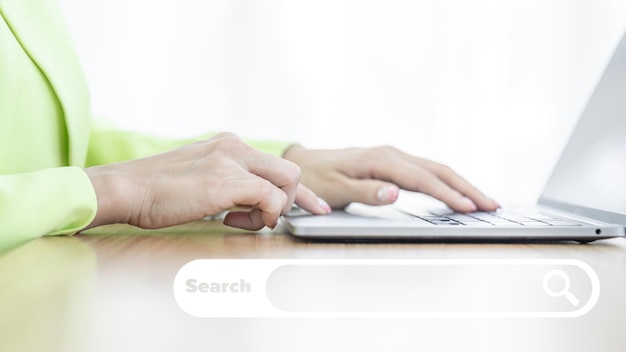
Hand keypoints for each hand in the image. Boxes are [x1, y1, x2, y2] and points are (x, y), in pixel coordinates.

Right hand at [84, 133, 329, 230]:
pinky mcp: (227, 180)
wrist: (125, 188)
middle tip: (271, 220)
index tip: (315, 206)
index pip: (276, 164)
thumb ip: (224, 180)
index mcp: (228, 144)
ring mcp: (232, 160)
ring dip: (274, 209)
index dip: (300, 190)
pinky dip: (263, 215)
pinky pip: (270, 198)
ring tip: (241, 220)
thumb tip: (247, 202)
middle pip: (290, 171)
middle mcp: (235, 146)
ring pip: (287, 181)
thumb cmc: (154, 190)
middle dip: (294, 201)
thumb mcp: (196, 176)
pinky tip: (233, 221)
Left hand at [283, 145, 498, 211]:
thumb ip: (366, 193)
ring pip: (435, 169)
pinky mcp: (393, 163)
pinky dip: (446, 182)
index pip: (422, 179)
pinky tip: (456, 192)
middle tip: (491, 206)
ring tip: (483, 201)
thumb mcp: (336, 190)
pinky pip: (426, 171)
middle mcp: (391, 154)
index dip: (448, 194)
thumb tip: (395, 193)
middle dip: (466, 188)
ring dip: (460, 184)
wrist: (305, 164)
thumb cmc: (319, 180)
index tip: (469, 207)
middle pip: (438, 170)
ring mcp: (393, 157)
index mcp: (380, 160)